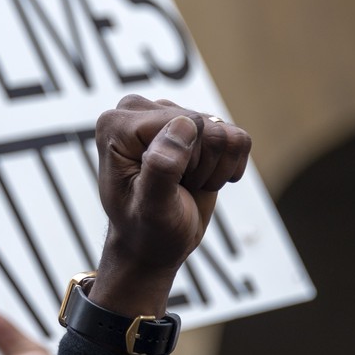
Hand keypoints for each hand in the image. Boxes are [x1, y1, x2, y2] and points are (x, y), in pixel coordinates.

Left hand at [91, 95, 251, 321]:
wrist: (153, 243)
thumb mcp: (150, 208)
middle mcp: (138, 111)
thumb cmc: (145, 230)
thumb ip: (161, 168)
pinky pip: (238, 138)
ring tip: (185, 184)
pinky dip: (228, 166)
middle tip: (176, 188)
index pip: (182, 123)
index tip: (164, 186)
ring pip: (224, 132)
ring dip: (213, 169)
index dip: (185, 162)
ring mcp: (167, 115)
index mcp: (116, 124)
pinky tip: (201, 179)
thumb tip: (184, 126)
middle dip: (200, 166)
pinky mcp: (194, 125)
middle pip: (205, 125)